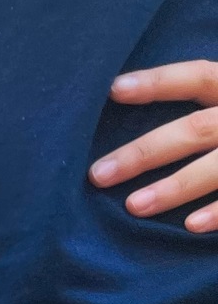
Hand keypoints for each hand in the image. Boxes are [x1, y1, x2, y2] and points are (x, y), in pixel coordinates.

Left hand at [90, 61, 217, 230]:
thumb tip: (126, 101)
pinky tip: (190, 226)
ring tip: (134, 206)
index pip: (199, 77)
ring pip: (217, 166)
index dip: (159, 81)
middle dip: (146, 152)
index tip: (114, 89)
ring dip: (176, 187)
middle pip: (195, 129)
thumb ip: (204, 105)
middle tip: (98, 174)